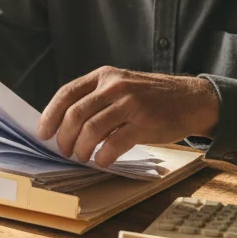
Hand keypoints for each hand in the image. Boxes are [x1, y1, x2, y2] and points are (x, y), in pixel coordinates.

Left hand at [36, 66, 219, 166]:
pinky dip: (104, 156)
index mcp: (104, 76)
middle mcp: (114, 86)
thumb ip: (97, 97)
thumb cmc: (153, 97)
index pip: (66, 94)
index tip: (44, 133)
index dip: (50, 115)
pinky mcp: (144, 123)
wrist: (192, 99)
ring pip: (91, 130)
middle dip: (64, 137)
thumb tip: (65, 124)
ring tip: (82, 156)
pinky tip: (103, 160)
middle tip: (64, 150)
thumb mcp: (122, 85)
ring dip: (81, 149)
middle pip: (75, 114)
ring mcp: (130, 104)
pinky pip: (114, 144)